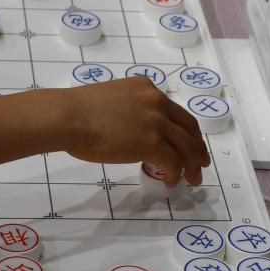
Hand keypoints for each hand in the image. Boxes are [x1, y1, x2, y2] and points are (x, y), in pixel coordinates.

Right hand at [60, 76, 209, 186]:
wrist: (68, 117)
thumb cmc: (76, 111)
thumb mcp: (109, 100)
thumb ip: (127, 110)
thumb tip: (130, 129)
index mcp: (145, 88)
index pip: (174, 111)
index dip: (186, 130)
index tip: (189, 142)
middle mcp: (156, 101)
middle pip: (188, 127)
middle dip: (198, 147)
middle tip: (201, 163)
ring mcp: (156, 122)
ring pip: (187, 146)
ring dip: (192, 165)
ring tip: (192, 179)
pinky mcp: (152, 143)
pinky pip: (173, 162)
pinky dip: (176, 174)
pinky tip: (170, 182)